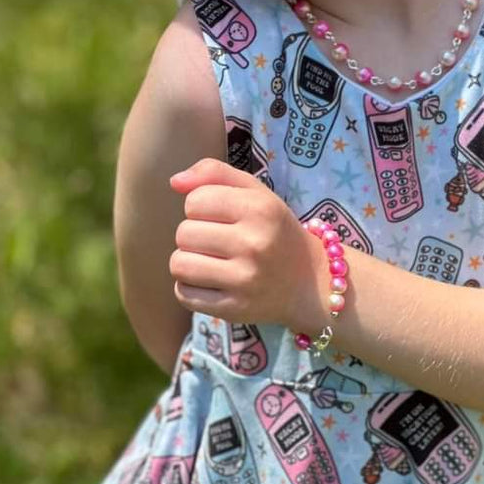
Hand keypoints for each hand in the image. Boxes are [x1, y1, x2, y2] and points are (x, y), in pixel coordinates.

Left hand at [168, 157, 319, 328]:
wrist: (309, 282)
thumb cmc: (275, 230)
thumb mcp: (256, 192)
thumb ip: (215, 174)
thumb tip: (174, 182)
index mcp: (260, 208)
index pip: (194, 201)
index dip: (201, 206)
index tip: (220, 216)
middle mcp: (253, 243)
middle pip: (183, 233)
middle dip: (194, 234)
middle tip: (218, 241)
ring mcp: (244, 280)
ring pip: (179, 264)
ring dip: (188, 261)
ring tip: (210, 261)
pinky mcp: (233, 309)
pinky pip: (184, 294)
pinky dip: (190, 287)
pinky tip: (211, 282)